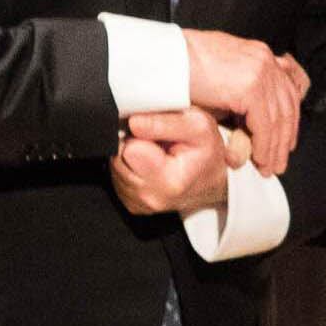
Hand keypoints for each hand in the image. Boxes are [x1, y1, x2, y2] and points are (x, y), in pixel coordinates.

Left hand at [112, 107, 232, 215]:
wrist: (211, 180)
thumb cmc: (206, 152)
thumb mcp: (198, 125)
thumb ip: (165, 122)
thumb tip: (134, 122)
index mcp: (169, 182)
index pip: (130, 149)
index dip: (141, 134)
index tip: (158, 135)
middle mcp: (151, 198)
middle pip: (119, 157)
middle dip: (135, 144)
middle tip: (159, 145)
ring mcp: (139, 203)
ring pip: (115, 165)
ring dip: (132, 156)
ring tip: (156, 155)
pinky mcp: (131, 204)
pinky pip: (117, 177)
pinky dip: (130, 168)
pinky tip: (149, 166)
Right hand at [181, 30, 306, 174]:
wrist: (163, 60)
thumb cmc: (181, 69)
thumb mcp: (217, 77)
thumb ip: (236, 92)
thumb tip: (244, 121)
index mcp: (258, 54)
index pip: (285, 90)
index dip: (287, 119)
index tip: (284, 140)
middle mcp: (264, 60)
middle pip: (287, 105)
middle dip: (284, 137)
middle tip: (279, 160)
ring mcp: (260, 72)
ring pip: (278, 119)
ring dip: (274, 148)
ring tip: (269, 167)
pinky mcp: (251, 88)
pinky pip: (265, 126)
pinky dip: (264, 147)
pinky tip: (259, 160)